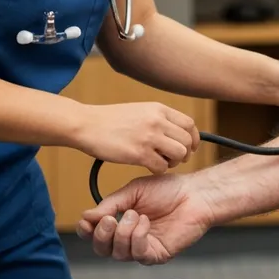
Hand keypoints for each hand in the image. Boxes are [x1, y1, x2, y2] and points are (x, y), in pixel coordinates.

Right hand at [72, 102, 198, 173]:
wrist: (86, 124)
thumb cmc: (110, 120)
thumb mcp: (140, 111)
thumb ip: (159, 119)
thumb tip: (176, 132)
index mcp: (158, 109)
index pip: (189, 124)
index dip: (192, 139)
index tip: (189, 147)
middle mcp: (157, 121)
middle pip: (187, 141)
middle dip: (184, 153)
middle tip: (174, 159)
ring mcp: (148, 137)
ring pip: (179, 154)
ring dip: (173, 162)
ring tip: (162, 162)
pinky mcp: (138, 153)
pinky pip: (161, 167)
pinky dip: (159, 170)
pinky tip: (149, 166)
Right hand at [75, 172, 214, 264]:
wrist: (194, 194)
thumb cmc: (168, 190)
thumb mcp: (133, 191)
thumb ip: (110, 204)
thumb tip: (86, 216)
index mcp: (121, 223)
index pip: (95, 235)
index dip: (87, 231)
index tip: (86, 221)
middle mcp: (129, 238)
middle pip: (103, 249)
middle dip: (102, 235)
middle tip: (109, 219)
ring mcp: (143, 247)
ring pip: (118, 253)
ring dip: (123, 232)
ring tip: (136, 214)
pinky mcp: (157, 254)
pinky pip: (138, 254)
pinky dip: (137, 237)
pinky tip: (145, 222)